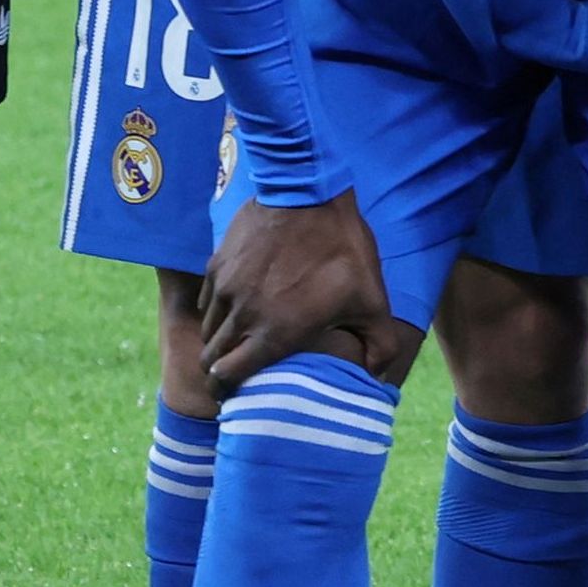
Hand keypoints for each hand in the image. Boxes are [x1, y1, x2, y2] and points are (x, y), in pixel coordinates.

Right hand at [199, 192, 416, 388]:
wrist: (307, 191)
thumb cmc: (341, 249)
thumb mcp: (371, 298)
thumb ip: (379, 343)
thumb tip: (377, 374)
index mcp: (272, 334)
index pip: (225, 379)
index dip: (225, 392)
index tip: (234, 395)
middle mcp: (240, 316)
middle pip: (210, 359)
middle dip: (219, 371)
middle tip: (236, 373)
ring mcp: (224, 289)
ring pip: (208, 330)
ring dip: (219, 341)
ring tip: (239, 341)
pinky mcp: (217, 264)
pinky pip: (209, 300)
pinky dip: (218, 311)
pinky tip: (238, 306)